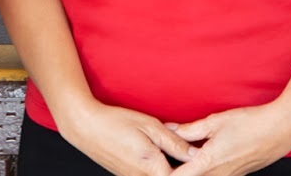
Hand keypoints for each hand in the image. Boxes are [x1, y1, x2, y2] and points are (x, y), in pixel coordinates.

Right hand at [54, 99, 197, 175]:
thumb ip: (174, 143)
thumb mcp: (150, 126)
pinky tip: (163, 155)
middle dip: (184, 168)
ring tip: (179, 153)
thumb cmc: (116, 122)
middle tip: (193, 153)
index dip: (195, 168)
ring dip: (171, 168)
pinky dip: (158, 169)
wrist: (85, 127)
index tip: (205, 157)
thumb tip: (194, 154)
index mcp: (152, 168)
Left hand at [169, 101, 290, 175]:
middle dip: (176, 170)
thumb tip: (169, 130)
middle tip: (165, 160)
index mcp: (207, 163)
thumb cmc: (250, 123)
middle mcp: (217, 175)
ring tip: (185, 156)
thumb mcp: (216, 122)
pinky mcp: (237, 174)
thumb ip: (190, 130)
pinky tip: (205, 155)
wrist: (281, 130)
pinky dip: (205, 169)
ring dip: (192, 170)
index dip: (163, 174)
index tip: (154, 168)